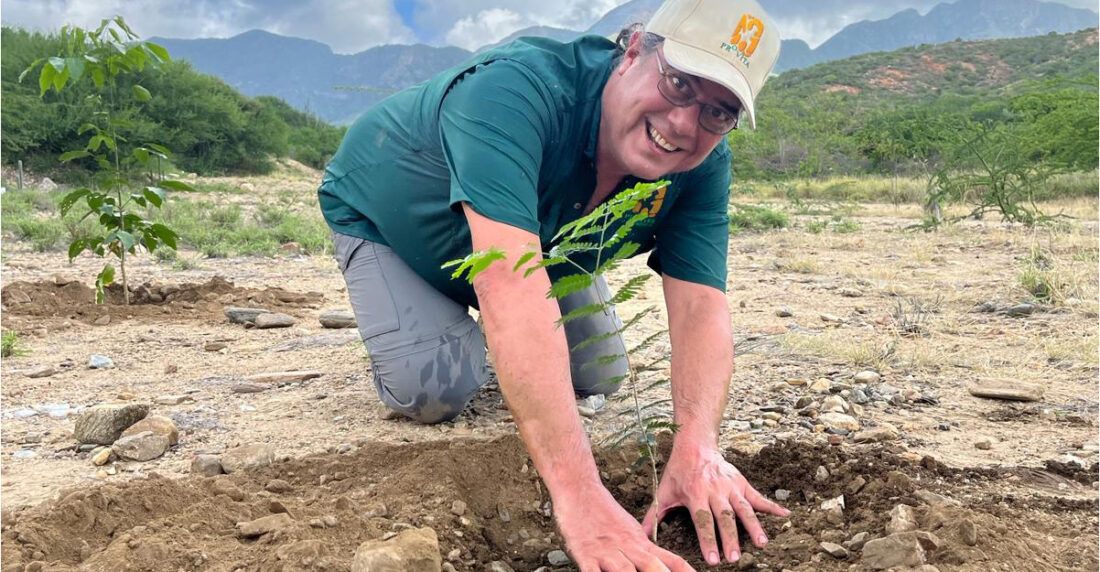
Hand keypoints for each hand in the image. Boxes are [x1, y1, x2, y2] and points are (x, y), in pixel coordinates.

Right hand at [555, 483, 695, 571]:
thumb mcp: (630, 529)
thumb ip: (645, 547)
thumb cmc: (603, 512)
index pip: (671, 560)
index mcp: (641, 542)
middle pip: (652, 567)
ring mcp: (606, 551)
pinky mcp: (585, 554)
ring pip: (624, 571)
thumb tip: (661, 564)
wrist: (579, 489)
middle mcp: (627, 547)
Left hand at [641, 443, 788, 565]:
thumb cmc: (678, 472)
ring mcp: (731, 486)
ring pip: (744, 508)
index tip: (713, 559)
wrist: (695, 444)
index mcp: (695, 494)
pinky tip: (786, 515)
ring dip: (753, 526)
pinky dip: (772, 506)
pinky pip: (758, 496)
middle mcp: (715, 490)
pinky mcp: (742, 483)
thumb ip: (653, 516)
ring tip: (761, 544)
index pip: (703, 521)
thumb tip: (642, 537)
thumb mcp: (663, 492)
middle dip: (730, 539)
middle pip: (725, 518)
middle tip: (735, 558)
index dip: (708, 540)